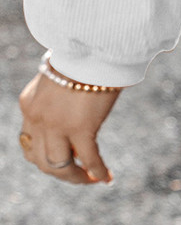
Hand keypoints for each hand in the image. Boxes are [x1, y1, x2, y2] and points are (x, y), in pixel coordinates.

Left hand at [18, 66, 120, 184]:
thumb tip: (74, 113)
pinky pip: (88, 159)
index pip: (29, 142)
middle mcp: (37, 118)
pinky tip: (107, 177)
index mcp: (29, 104)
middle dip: (61, 172)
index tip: (64, 160)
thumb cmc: (84, 57)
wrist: (94, 45)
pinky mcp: (80, 127)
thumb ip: (59, 99)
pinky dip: (97, 171)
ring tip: (91, 180)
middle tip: (79, 176)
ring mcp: (57, 125)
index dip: (44, 156)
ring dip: (75, 178)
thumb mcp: (60, 79)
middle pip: (41, 160)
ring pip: (58, 166)